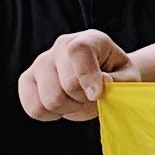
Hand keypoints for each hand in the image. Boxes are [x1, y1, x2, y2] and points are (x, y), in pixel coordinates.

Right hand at [16, 29, 139, 121]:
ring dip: (69, 108)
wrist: (100, 79)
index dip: (87, 76)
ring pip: (50, 100)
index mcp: (90, 39)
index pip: (79, 51)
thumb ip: (119, 81)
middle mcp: (61, 45)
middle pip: (66, 84)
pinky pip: (34, 108)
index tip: (97, 95)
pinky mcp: (27, 79)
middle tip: (93, 97)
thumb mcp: (128, 78)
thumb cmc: (116, 76)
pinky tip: (62, 105)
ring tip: (78, 100)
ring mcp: (41, 61)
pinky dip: (51, 115)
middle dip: (84, 99)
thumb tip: (102, 82)